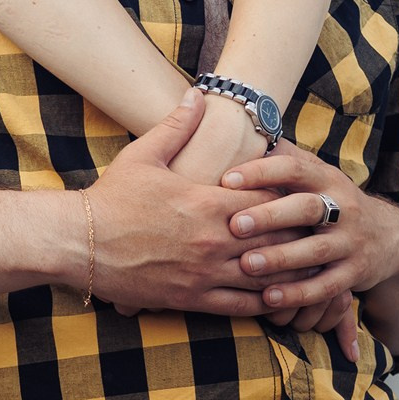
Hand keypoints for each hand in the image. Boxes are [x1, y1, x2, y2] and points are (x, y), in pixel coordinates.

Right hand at [84, 89, 302, 315]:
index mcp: (208, 203)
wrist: (80, 243)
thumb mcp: (145, 154)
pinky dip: (264, 302)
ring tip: (310, 266)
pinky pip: (240, 305)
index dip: (287, 194)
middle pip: (276, 237)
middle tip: (317, 229)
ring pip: (265, 276)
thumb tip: (198, 94)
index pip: (267, 197)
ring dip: (289, 270)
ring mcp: (205, 273)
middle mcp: (214, 240)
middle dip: (298, 233)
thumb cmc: (113, 196)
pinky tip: (277, 298)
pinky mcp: (192, 299)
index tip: (299, 191)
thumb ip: (178, 125)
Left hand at [222, 146, 398, 317]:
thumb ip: (284, 157)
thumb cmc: (331, 200)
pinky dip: (298, 294)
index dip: (261, 172)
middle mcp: (343, 208)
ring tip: (247, 265)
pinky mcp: (354, 274)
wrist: (388, 237)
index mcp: (326, 178)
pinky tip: (269, 299)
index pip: (294, 169)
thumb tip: (245, 128)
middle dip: (270, 216)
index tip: (226, 179)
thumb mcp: (316, 174)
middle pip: (306, 208)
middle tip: (234, 225)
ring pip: (315, 252)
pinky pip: (325, 287)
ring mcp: (351, 243)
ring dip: (280, 259)